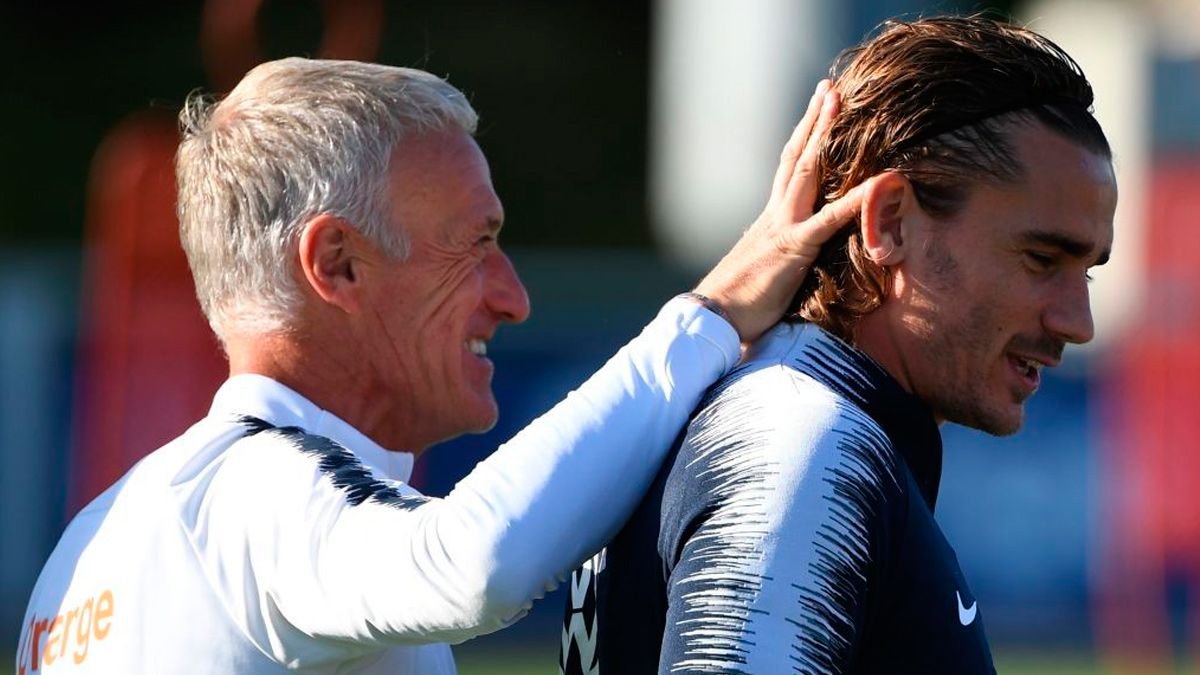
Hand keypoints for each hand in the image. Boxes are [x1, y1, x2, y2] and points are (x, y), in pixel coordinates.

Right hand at [693, 80, 870, 342]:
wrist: (710, 322)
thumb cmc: (735, 311)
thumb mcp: (762, 279)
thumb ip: (778, 264)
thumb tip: (784, 267)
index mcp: (768, 224)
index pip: (787, 174)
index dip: (803, 144)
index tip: (815, 115)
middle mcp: (774, 216)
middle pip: (796, 158)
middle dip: (814, 122)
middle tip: (829, 88)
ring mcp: (782, 228)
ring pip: (806, 170)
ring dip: (825, 134)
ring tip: (840, 101)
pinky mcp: (792, 249)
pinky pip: (828, 220)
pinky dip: (854, 200)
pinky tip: (877, 182)